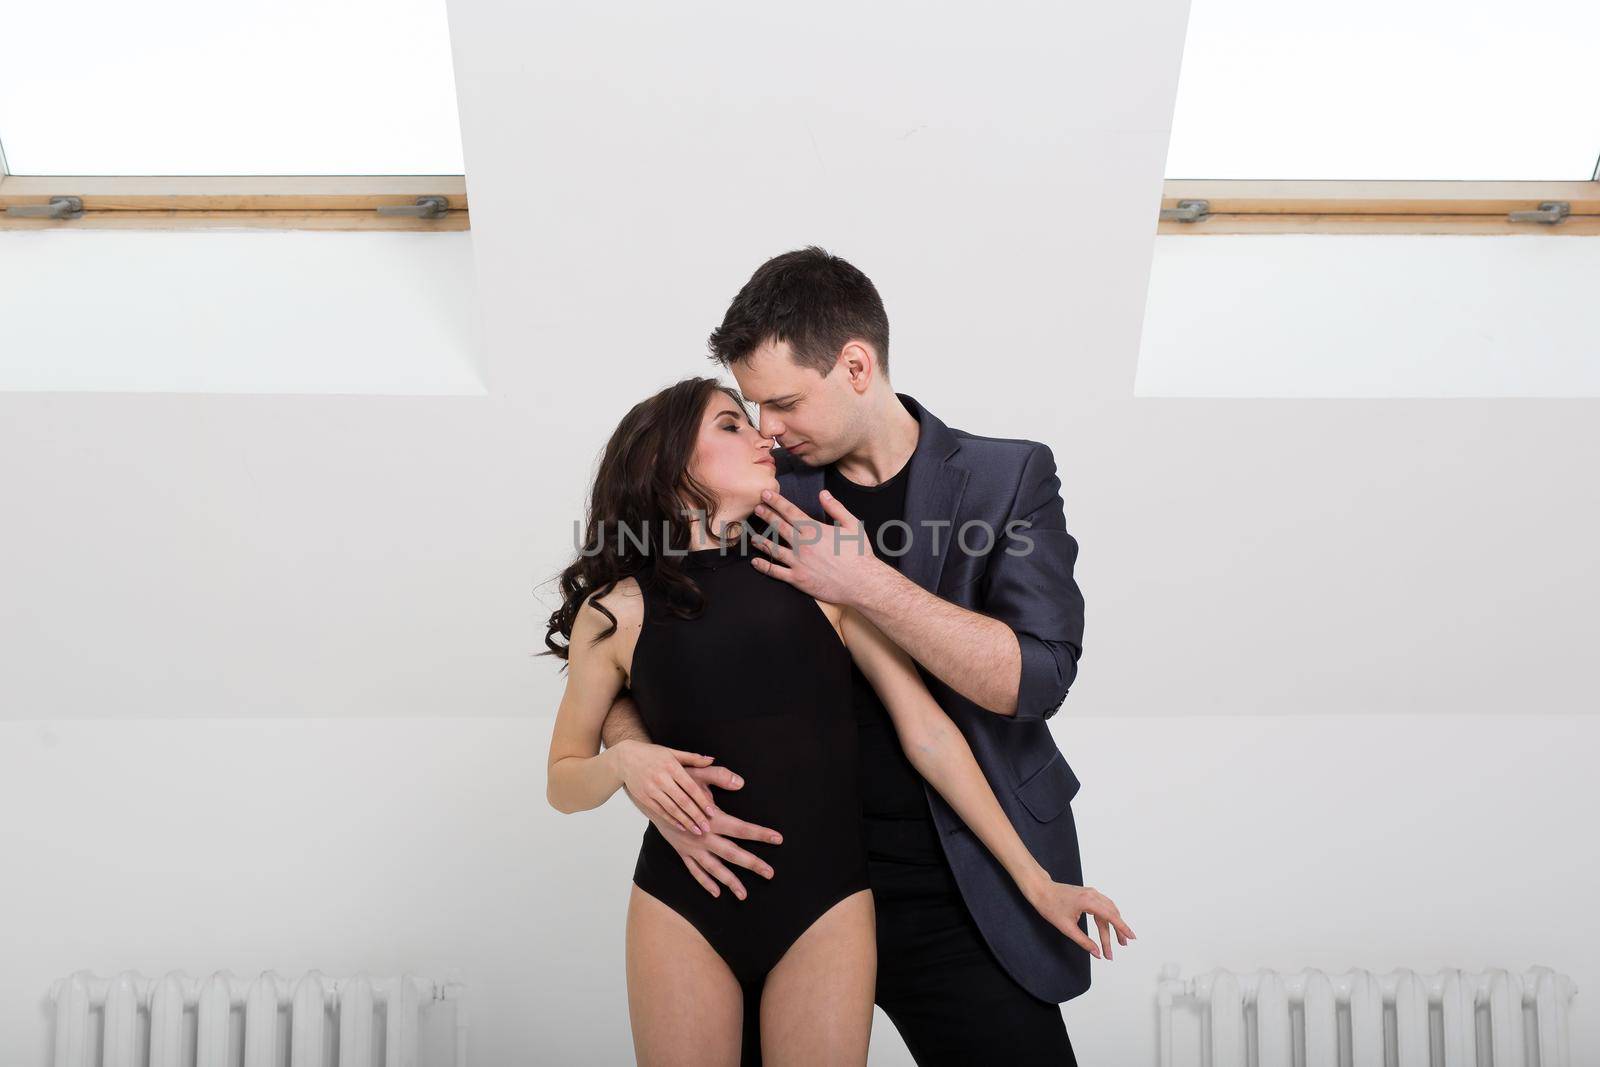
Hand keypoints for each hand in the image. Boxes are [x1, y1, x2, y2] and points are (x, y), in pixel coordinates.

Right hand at [607, 740, 719, 834]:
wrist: (625, 758)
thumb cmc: (652, 754)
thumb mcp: (672, 752)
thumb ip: (692, 758)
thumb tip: (711, 760)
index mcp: (671, 767)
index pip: (690, 787)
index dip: (702, 801)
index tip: (712, 812)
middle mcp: (661, 779)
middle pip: (682, 801)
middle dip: (696, 816)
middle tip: (707, 828)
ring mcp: (651, 789)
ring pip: (672, 809)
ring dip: (685, 822)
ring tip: (697, 831)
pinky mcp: (643, 798)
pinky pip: (660, 812)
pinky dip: (671, 820)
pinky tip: (681, 827)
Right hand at [624, 764, 784, 899]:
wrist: (650, 797)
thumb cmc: (676, 783)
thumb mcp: (696, 775)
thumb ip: (719, 776)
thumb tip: (740, 782)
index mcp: (710, 819)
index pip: (741, 828)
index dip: (760, 833)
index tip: (778, 838)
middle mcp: (703, 837)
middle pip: (732, 853)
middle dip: (752, 864)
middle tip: (771, 873)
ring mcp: (691, 847)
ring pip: (714, 868)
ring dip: (729, 882)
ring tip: (744, 895)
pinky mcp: (682, 851)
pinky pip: (694, 870)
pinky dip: (705, 882)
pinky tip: (716, 892)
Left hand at [749, 489, 887, 606]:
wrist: (862, 582)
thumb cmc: (859, 553)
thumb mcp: (852, 525)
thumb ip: (836, 508)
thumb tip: (823, 494)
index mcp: (814, 530)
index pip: (790, 512)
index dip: (776, 501)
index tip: (765, 494)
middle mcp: (802, 544)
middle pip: (778, 527)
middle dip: (766, 515)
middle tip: (756, 508)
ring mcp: (798, 562)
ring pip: (773, 549)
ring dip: (761, 541)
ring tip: (753, 537)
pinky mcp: (798, 579)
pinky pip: (776, 572)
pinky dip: (764, 566)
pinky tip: (756, 563)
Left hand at [1025, 878, 1136, 959]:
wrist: (1040, 890)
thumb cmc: (1050, 906)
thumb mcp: (1067, 928)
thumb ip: (1084, 941)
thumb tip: (1097, 953)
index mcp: (1089, 902)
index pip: (1111, 916)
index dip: (1122, 928)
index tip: (1131, 938)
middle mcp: (1093, 895)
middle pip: (1111, 914)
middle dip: (1117, 931)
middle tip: (1121, 946)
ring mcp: (1091, 893)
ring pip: (1109, 910)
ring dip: (1113, 925)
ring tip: (1118, 940)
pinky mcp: (1088, 894)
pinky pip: (1103, 906)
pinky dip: (1108, 917)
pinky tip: (1108, 927)